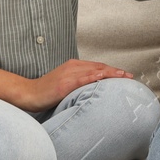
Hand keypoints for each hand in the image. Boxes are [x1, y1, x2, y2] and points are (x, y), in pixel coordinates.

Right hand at [18, 59, 132, 110]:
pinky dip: (94, 77)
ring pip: (94, 71)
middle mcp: (73, 67)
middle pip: (99, 67)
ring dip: (110, 73)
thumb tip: (93, 90)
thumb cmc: (46, 92)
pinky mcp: (64, 83)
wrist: (28, 93)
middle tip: (130, 76)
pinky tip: (104, 78)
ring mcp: (68, 74)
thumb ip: (79, 84)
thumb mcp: (65, 85)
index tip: (125, 75)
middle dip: (116, 71)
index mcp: (74, 66)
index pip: (97, 66)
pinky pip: (82, 79)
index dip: (112, 70)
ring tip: (124, 77)